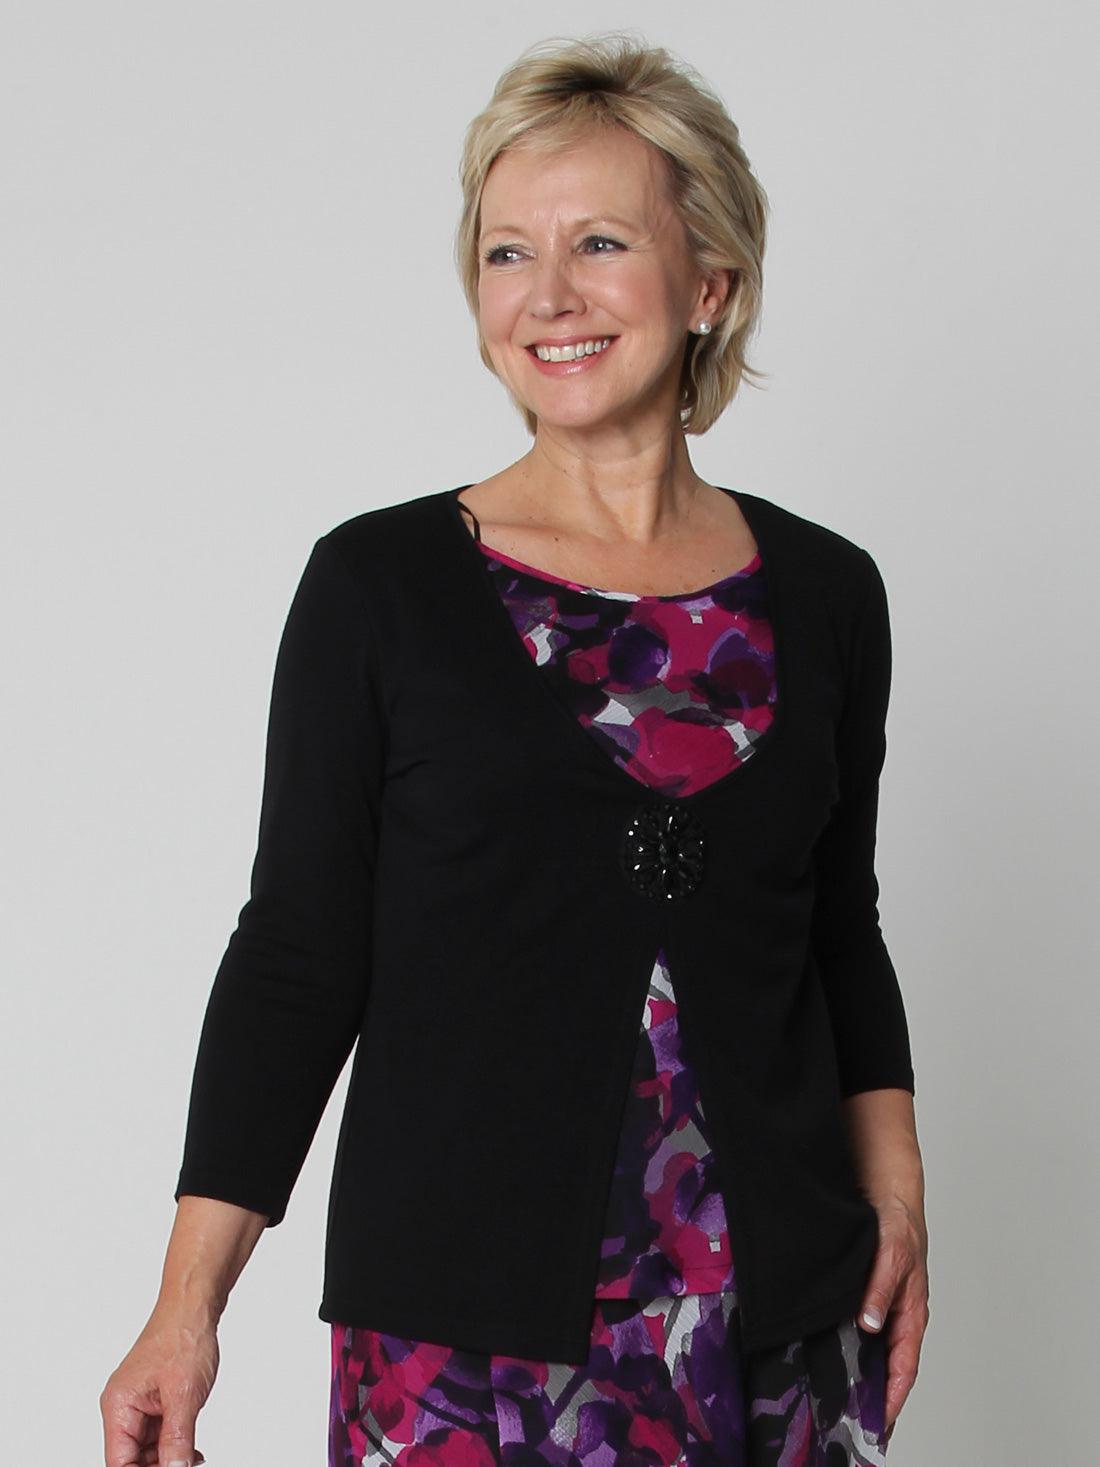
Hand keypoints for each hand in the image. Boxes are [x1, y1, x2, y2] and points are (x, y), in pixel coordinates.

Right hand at [100, 1302, 217, 1465]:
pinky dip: (173, 1442)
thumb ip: (177, 1440)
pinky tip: (191, 1448)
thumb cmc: (183, 1337)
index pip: (119, 1461)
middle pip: (131, 1457)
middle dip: (157, 1464)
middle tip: (184, 1465)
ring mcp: (138, 1402)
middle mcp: (123, 1406)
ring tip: (191, 1457)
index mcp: (118, 1405)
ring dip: (167, 1455)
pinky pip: (158, 1432)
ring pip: (146, 1447)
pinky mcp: (153, 1398)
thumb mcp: (184, 1396)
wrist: (195, 1306)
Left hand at [855, 1191, 928, 1443]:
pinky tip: (828, 1353)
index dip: (891, 1397)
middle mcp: (899, 1315)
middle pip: (888, 1366)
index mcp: (912, 1313)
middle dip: (874, 1395)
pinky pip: (860, 1330)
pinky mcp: (868, 1296)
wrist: (888, 1193)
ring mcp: (884, 1307)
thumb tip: (870, 1324)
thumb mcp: (891, 1255)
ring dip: (860, 1373)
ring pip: (873, 1350)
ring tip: (837, 1399)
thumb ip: (881, 1289)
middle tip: (851, 1422)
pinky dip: (849, 1346)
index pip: (904, 1367)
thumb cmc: (899, 1224)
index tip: (876, 1424)